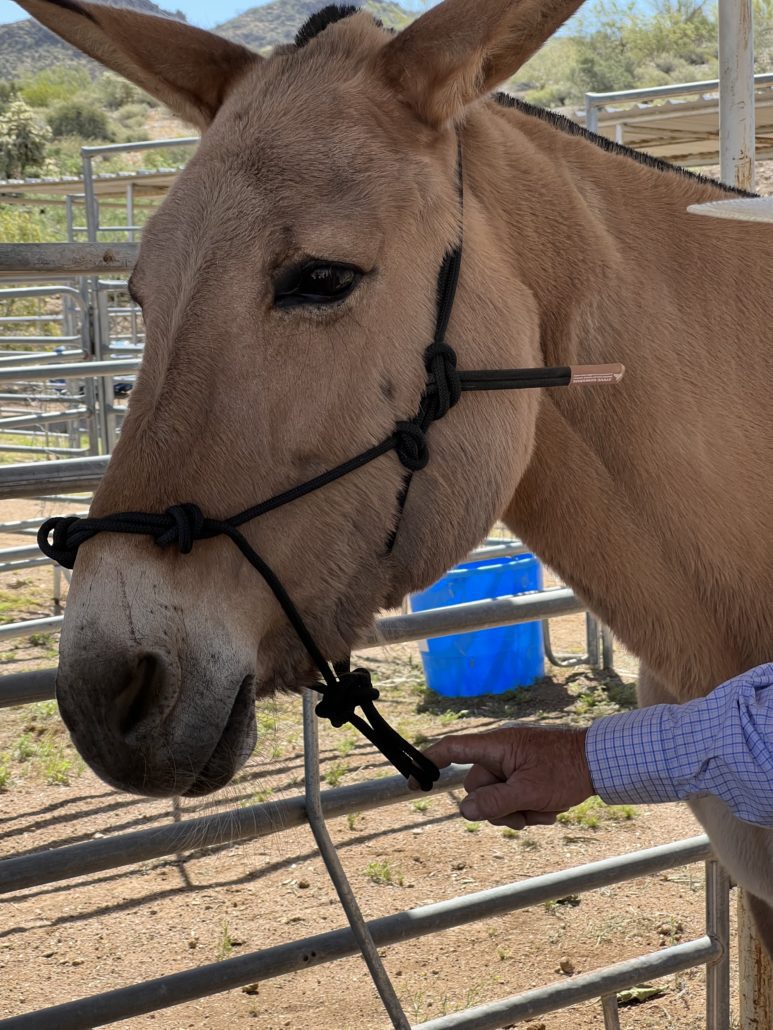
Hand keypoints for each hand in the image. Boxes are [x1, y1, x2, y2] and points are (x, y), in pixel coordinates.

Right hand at [423, 725, 594, 829]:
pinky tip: (550, 807)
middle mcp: (501, 754)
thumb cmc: (566, 771)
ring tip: (544, 809)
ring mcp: (513, 766)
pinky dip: (529, 808)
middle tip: (526, 811)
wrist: (600, 764)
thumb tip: (465, 810)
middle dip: (500, 807)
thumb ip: (495, 802)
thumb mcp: (529, 792)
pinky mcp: (525, 776)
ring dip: (518, 811)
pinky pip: (514, 799)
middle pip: (478, 787)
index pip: (454, 749)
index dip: (430, 761)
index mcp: (497, 746)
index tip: (414, 780)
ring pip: (497, 799)